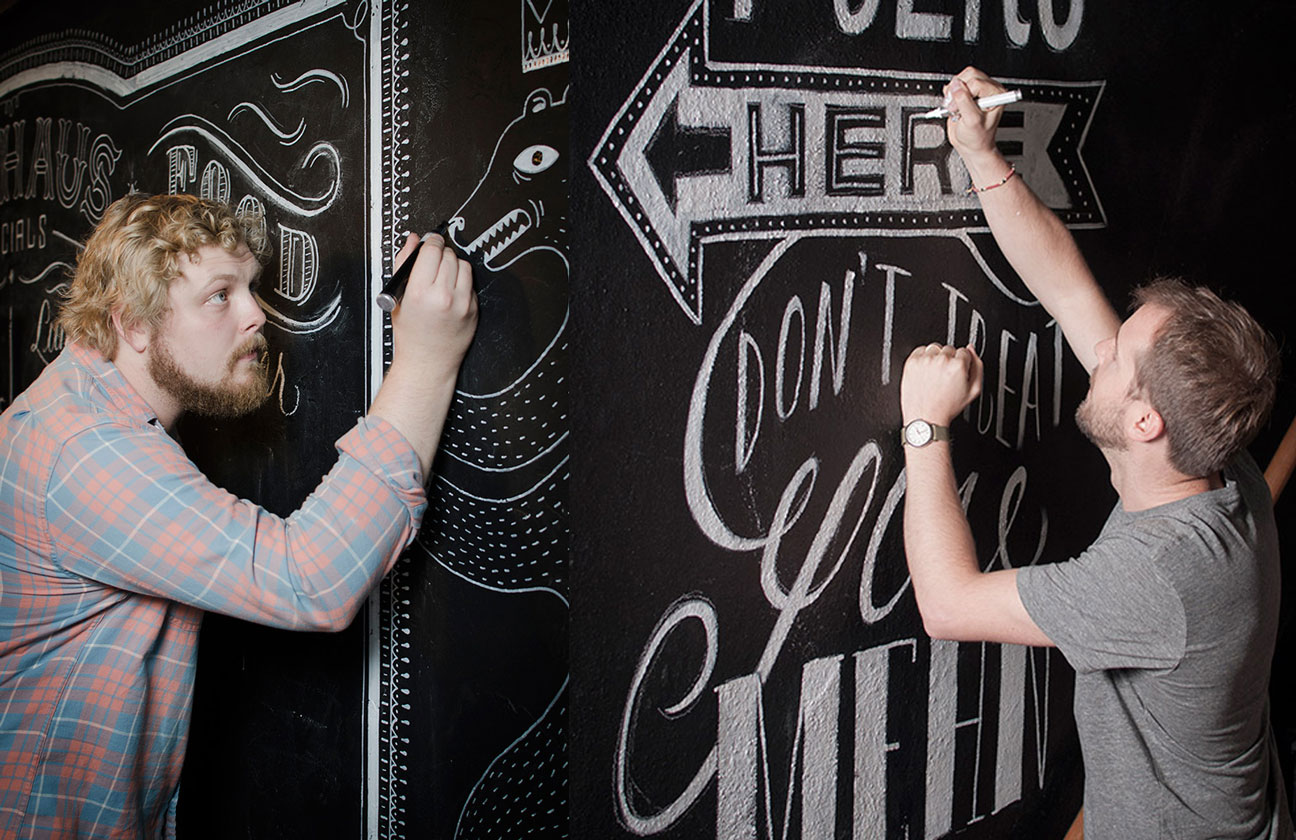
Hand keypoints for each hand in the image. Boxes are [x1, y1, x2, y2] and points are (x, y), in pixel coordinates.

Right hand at [389, 231, 477, 381]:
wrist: (428, 362)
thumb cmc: (411, 334)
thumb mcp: (398, 298)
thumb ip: (404, 264)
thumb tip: (413, 241)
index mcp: (419, 293)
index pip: (432, 250)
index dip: (430, 242)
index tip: (430, 241)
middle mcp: (443, 297)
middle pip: (449, 255)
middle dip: (440, 253)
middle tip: (433, 262)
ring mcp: (462, 304)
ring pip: (463, 265)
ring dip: (453, 265)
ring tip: (442, 277)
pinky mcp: (474, 309)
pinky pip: (471, 283)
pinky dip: (462, 282)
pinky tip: (450, 293)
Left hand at [900, 343, 982, 425]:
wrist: (925, 417)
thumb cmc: (947, 407)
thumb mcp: (973, 390)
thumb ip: (977, 367)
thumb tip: (971, 350)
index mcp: (958, 365)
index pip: (964, 351)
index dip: (961, 362)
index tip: (956, 371)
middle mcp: (941, 360)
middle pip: (949, 349)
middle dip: (949, 360)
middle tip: (945, 375)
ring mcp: (925, 360)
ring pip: (934, 348)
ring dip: (936, 357)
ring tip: (934, 374)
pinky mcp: (912, 362)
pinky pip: (920, 350)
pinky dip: (923, 358)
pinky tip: (925, 371)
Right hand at [943, 67, 1010, 175]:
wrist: (972, 146)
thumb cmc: (978, 138)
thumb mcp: (971, 120)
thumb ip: (964, 101)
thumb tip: (956, 86)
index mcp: (996, 94)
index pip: (976, 82)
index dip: (963, 95)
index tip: (958, 109)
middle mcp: (989, 89)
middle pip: (970, 75)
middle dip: (958, 90)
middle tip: (955, 107)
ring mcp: (978, 90)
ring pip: (962, 77)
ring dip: (953, 92)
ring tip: (955, 107)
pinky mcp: (967, 92)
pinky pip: (956, 84)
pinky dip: (950, 94)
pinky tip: (953, 105)